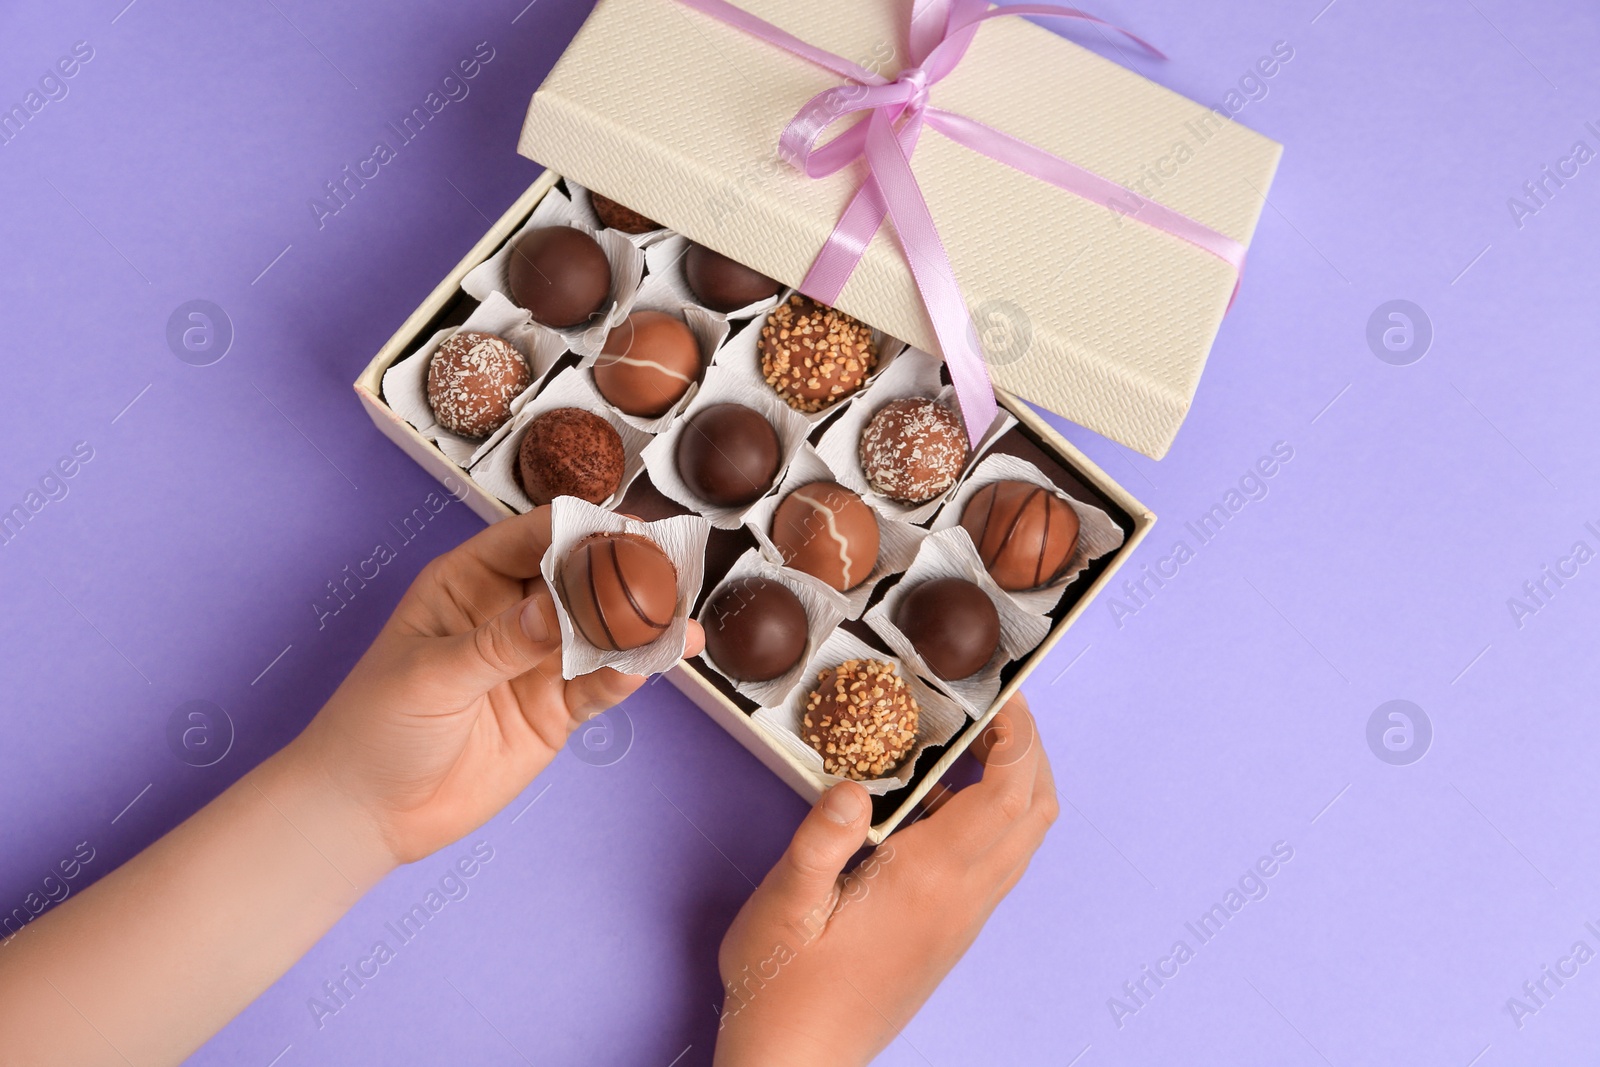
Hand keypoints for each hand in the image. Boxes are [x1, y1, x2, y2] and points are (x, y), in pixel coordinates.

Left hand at [292, 506, 703, 866]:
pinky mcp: (554, 710)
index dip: (579, 530)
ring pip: (600, 633)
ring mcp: (536, 662)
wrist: (369, 812)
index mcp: (469, 581)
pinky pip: (599, 686)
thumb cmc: (375, 726)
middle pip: (579, 581)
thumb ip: (498, 643)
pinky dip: (626, 676)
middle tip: (669, 575)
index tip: (624, 529)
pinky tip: (650, 667)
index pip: (533, 539)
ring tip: (681, 628)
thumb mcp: (430, 675)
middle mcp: (511, 613)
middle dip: (624, 577)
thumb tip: (553, 612)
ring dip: (640, 629)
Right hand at [712, 695, 1056, 1066]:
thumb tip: (854, 785)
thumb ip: (820, 842)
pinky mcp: (950, 931)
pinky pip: (996, 861)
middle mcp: (962, 898)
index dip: (1019, 734)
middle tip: (992, 706)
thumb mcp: (783, 906)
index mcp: (929, 880)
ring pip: (1021, 837)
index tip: (1003, 690)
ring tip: (967, 741)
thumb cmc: (784, 988)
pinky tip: (934, 802)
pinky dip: (989, 816)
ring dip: (1014, 782)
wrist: (800, 1063)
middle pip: (1034, 810)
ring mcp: (962, 918)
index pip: (1006, 792)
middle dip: (1029, 749)